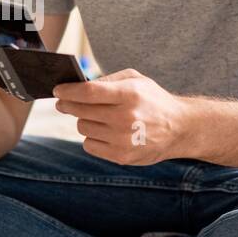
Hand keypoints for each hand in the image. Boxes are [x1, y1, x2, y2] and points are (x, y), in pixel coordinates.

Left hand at [53, 68, 187, 164]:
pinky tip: (105, 132)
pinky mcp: (121, 156)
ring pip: (82, 127)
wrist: (180, 129)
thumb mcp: (136, 80)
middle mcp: (126, 117)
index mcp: (129, 94)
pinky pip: (89, 145)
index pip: (88, 92)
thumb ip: (107, 80)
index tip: (57, 90)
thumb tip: (77, 86)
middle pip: (80, 111)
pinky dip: (92, 137)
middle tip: (64, 102)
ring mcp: (123, 139)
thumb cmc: (153, 101)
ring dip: (84, 120)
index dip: (68, 91)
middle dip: (68, 105)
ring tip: (98, 117)